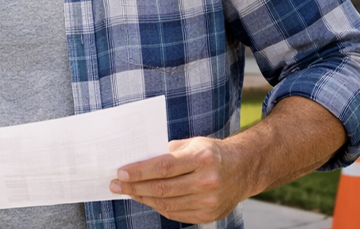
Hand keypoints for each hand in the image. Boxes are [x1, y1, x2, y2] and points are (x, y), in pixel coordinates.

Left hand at [109, 137, 253, 224]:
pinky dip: (158, 207)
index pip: (163, 167)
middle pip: (162, 188)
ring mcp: (209, 201)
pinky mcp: (209, 215)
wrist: (243, 170)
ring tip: (128, 191)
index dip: (139, 171)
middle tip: (116, 184)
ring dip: (142, 198)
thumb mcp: (192, 144)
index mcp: (202, 159)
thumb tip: (137, 161)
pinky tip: (146, 199)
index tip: (121, 172)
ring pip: (166, 204)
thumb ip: (167, 152)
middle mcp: (208, 181)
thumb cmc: (211, 153)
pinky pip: (175, 214)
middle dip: (134, 187)